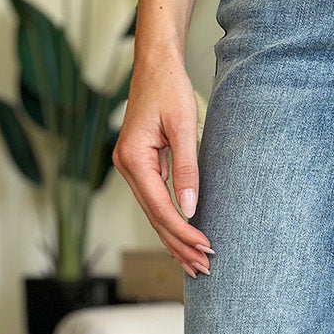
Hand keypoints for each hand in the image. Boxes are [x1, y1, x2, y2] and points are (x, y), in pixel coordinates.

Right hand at [112, 47, 212, 277]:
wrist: (155, 65)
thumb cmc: (169, 89)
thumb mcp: (183, 127)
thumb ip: (188, 169)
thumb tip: (191, 208)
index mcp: (133, 160)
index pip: (160, 208)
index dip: (184, 232)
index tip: (206, 247)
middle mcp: (126, 168)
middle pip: (154, 218)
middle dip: (179, 245)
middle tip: (204, 268)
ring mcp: (130, 168)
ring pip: (153, 214)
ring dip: (174, 239)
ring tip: (195, 263)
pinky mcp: (139, 166)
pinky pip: (154, 202)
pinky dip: (169, 222)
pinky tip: (183, 238)